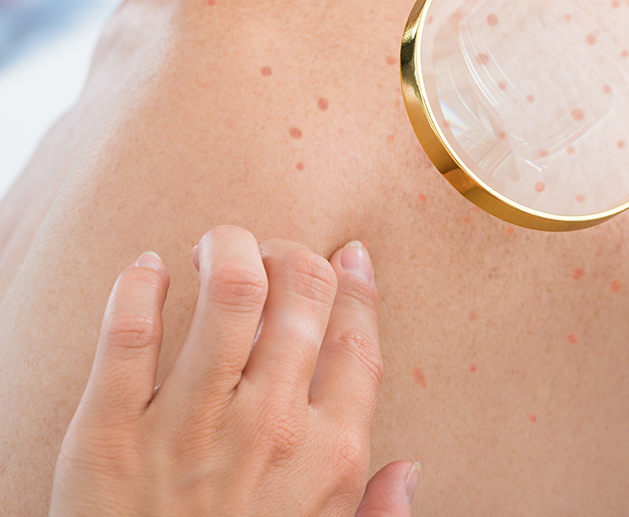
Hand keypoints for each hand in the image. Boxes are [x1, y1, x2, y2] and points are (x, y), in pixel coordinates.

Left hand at [49, 225, 418, 516]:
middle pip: (299, 298)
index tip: (347, 254)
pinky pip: (128, 334)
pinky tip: (149, 269)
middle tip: (274, 250)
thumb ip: (377, 514)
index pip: (356, 340)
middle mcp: (270, 428)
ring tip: (216, 245)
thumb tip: (411, 470)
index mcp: (330, 456)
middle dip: (292, 253)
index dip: (356, 286)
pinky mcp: (111, 433)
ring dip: (227, 249)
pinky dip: (139, 286)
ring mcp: (190, 427)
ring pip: (229, 294)